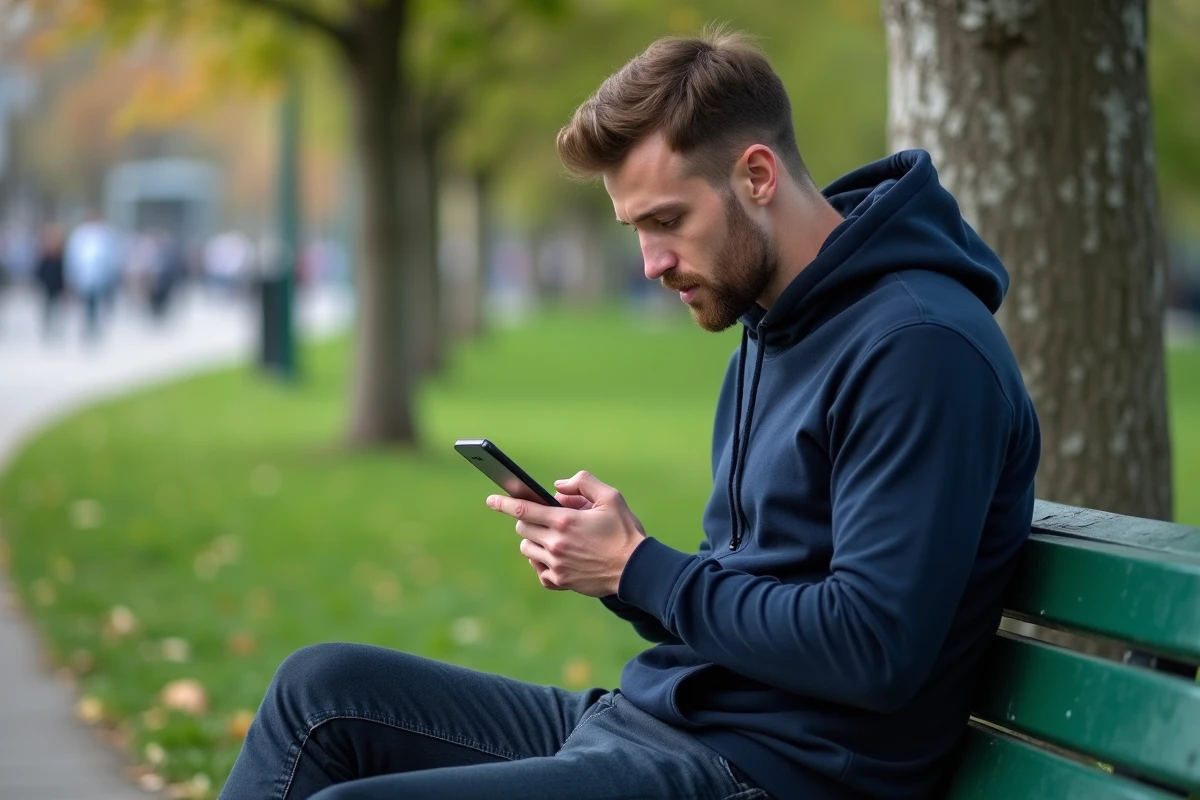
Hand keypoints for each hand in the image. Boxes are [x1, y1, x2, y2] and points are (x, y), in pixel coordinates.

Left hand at [487, 471, 645, 597]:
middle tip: (548, 518)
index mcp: (565, 521)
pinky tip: (555, 557)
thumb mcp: (610, 497)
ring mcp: (556, 565)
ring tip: (554, 537)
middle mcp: (556, 544)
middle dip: (529, 519)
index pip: (523, 509)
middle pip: (523, 528)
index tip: (491, 499)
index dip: (503, 503)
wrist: (637, 570)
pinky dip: (541, 562)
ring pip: (527, 549)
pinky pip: (538, 570)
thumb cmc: (625, 531)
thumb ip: (582, 483)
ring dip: (534, 540)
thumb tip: (556, 487)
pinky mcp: (560, 582)